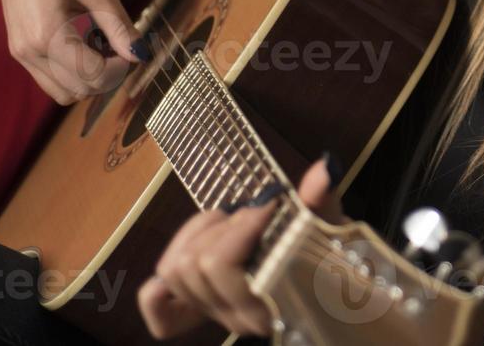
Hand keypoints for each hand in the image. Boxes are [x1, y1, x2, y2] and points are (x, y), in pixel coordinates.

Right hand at [0, 0, 146, 103]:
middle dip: (107, 75)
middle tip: (119, 47)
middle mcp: (30, 52)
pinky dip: (71, 73)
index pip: (93, 76)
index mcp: (48, 36)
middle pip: (79, 91)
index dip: (120, 68)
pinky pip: (49, 79)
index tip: (131, 47)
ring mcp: (21, 54)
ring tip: (100, 46)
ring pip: (62, 92)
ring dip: (88, 79)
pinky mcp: (19, 50)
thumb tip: (139, 54)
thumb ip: (118, 25)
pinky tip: (84, 45)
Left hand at [137, 157, 347, 339]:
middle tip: (252, 215)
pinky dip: (159, 284)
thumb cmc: (327, 252)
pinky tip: (189, 254)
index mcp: (266, 300)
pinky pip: (156, 304)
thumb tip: (325, 167)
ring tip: (229, 223)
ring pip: (173, 271)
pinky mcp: (196, 311)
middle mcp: (235, 315)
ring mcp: (213, 313)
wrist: (327, 279)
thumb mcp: (326, 224)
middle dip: (221, 227)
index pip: (221, 264)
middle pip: (193, 263)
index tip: (270, 205)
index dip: (241, 225)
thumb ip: (321, 199)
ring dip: (197, 235)